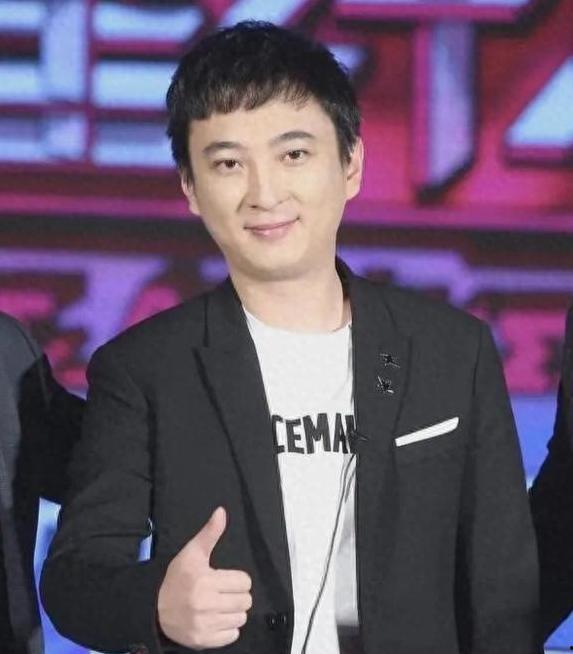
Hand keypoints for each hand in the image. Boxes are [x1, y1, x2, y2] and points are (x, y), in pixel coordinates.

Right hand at [157, 507, 251, 648]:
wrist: (154, 609)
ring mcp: (205, 625)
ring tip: (219, 606)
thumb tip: (221, 511)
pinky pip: (232, 636)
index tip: (225, 579)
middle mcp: (206, 604)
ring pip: (240, 618)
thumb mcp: (192, 553)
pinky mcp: (203, 641)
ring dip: (233, 612)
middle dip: (236, 595)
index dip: (236, 579)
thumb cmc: (177, 579)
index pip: (244, 582)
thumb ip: (210, 533)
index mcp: (205, 581)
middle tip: (222, 592)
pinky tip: (215, 619)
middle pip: (245, 601)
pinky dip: (227, 629)